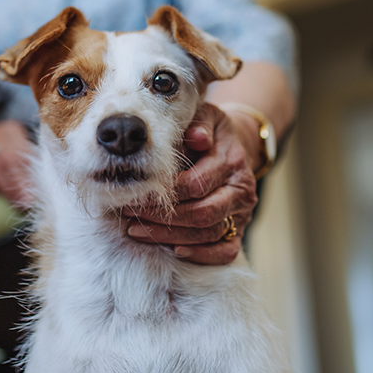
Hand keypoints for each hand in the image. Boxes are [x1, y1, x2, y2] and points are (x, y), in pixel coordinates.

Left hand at [126, 103, 258, 264]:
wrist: (237, 147)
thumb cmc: (211, 133)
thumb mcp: (207, 118)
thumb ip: (199, 124)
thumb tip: (194, 137)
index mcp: (232, 161)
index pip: (196, 183)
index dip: (164, 193)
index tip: (137, 194)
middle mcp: (241, 189)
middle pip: (202, 213)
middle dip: (162, 218)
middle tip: (131, 217)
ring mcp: (242, 213)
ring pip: (209, 233)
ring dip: (171, 236)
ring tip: (138, 231)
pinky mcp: (239, 230)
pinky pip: (226, 251)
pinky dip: (202, 254)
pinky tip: (175, 250)